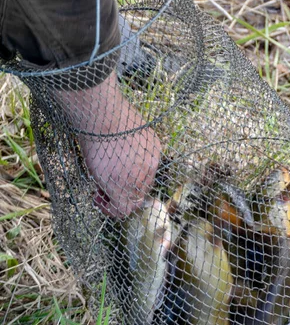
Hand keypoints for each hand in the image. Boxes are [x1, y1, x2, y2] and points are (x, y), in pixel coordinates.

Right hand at [62, 72, 160, 217]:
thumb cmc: (106, 114)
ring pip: (132, 198)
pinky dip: (111, 209)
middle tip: (105, 189)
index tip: (114, 176)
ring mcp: (139, 177)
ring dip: (116, 200)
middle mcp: (152, 164)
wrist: (102, 114)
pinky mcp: (124, 188)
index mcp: (153, 148)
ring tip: (100, 197)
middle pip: (141, 186)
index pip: (145, 170)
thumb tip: (115, 157)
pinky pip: (122, 208)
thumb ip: (126, 147)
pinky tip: (100, 203)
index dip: (129, 177)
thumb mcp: (123, 130)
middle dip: (123, 190)